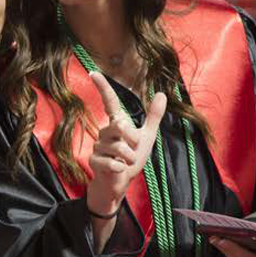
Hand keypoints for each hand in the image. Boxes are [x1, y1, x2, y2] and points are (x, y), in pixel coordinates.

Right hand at [86, 72, 166, 215]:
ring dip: (129, 158)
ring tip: (126, 163)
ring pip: (118, 146)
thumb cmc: (130, 160)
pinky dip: (120, 168)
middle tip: (134, 152)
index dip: (102, 87)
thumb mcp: (146, 137)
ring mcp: (97, 146)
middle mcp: (104, 132)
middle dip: (132, 140)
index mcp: (116, 124)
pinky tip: (118, 171)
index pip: (109, 101)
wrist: (119, 183)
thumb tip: (162, 94)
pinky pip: (111, 161)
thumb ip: (153, 117)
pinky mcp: (94, 161)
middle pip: (119, 126)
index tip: (94, 73)